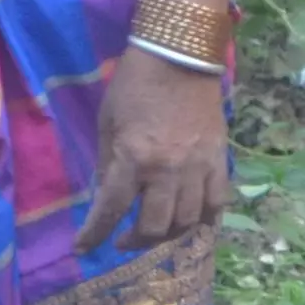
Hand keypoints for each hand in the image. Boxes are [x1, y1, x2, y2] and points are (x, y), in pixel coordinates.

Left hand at [79, 42, 234, 253]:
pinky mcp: (220, 160)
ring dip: (167, 234)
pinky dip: (203, 219)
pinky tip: (189, 220)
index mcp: (134, 158)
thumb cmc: (134, 85)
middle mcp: (168, 170)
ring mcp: (198, 167)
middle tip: (123, 239)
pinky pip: (216, 203)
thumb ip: (108, 165)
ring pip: (187, 221)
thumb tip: (105, 198)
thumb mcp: (107, 123)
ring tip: (154, 232)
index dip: (95, 234)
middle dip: (135, 240)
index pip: (112, 210)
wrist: (180, 57)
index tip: (84, 248)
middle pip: (155, 226)